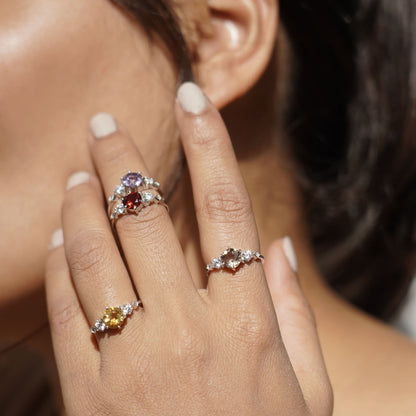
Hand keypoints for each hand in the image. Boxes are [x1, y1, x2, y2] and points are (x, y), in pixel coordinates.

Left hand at [46, 82, 332, 415]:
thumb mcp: (306, 388)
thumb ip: (293, 311)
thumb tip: (274, 247)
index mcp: (249, 322)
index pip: (227, 207)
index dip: (209, 144)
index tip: (192, 98)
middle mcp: (191, 329)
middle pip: (148, 218)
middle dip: (123, 160)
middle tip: (103, 122)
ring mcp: (137, 361)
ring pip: (99, 254)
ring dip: (84, 204)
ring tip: (78, 171)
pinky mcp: (92, 394)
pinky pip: (70, 310)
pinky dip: (62, 262)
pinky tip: (60, 234)